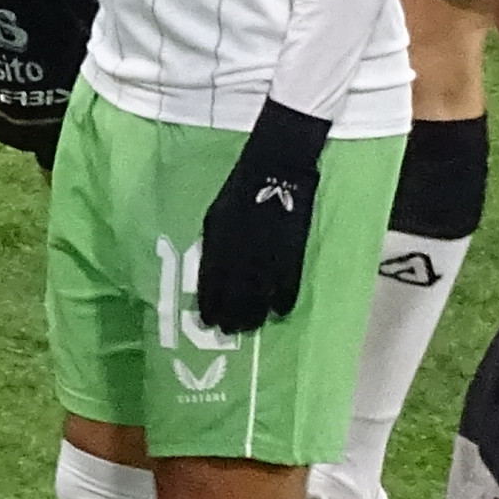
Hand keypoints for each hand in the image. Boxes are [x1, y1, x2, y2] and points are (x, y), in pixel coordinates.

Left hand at [194, 102, 331, 335]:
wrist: (275, 168)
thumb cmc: (241, 190)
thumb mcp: (216, 216)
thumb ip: (213, 245)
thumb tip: (212, 270)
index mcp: (218, 245)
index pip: (210, 285)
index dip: (209, 305)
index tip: (208, 320)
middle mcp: (239, 258)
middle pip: (233, 298)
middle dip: (230, 317)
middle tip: (229, 330)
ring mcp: (266, 258)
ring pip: (258, 298)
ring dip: (254, 316)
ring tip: (251, 326)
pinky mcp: (290, 254)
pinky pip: (286, 286)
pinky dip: (283, 301)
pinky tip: (279, 311)